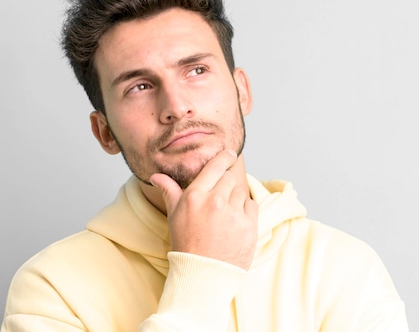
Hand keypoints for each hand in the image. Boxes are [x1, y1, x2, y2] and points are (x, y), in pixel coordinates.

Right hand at [149, 149, 257, 269]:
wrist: (204, 274)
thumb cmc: (187, 244)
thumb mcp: (175, 216)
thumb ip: (170, 191)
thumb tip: (156, 176)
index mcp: (195, 196)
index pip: (215, 166)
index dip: (225, 157)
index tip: (230, 153)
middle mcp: (216, 201)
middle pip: (229, 178)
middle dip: (225, 186)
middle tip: (219, 200)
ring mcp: (234, 213)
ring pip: (240, 191)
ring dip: (235, 199)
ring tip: (224, 216)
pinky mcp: (249, 225)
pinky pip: (251, 205)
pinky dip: (245, 211)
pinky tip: (234, 223)